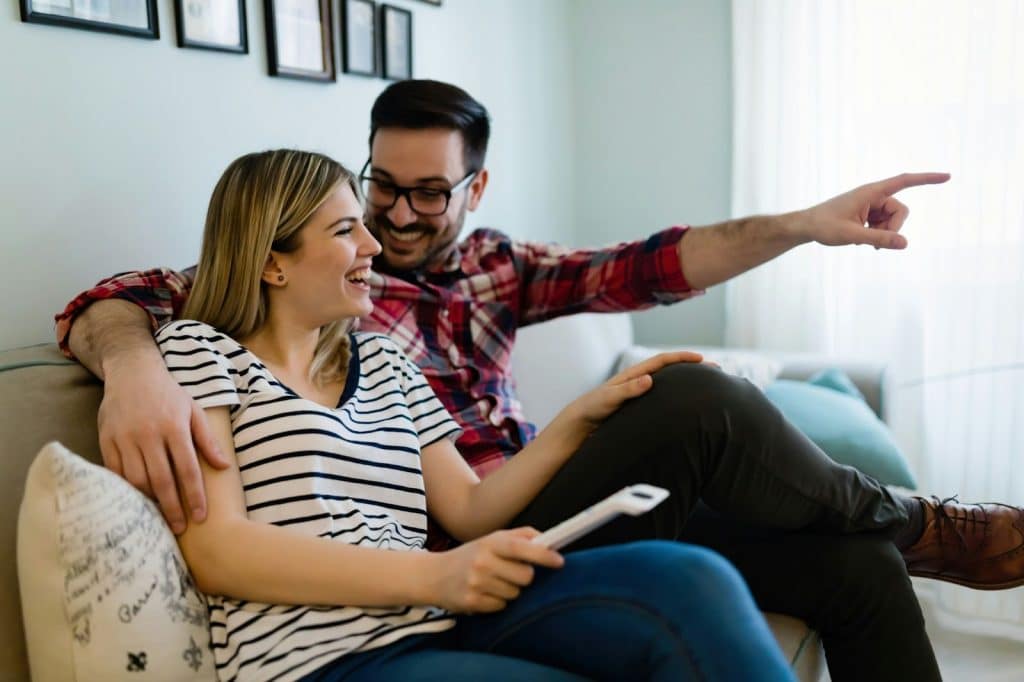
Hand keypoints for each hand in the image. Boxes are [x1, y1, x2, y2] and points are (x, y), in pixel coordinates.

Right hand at [99, 356, 228, 532]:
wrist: (132, 372)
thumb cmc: (169, 394)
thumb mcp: (194, 410)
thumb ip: (208, 439)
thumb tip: (224, 466)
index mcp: (174, 427)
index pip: (188, 469)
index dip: (194, 496)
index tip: (201, 517)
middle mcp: (149, 435)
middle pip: (162, 480)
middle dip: (172, 508)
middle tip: (180, 528)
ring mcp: (125, 438)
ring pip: (137, 479)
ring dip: (149, 502)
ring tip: (159, 518)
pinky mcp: (107, 440)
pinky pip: (115, 472)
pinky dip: (126, 489)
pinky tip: (136, 501)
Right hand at [428, 527, 563, 612]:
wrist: (434, 575)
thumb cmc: (471, 555)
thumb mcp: (492, 539)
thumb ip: (521, 536)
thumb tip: (548, 540)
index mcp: (490, 543)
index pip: (521, 548)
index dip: (543, 555)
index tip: (560, 561)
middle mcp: (482, 561)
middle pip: (525, 576)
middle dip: (524, 576)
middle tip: (510, 572)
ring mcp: (476, 583)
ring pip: (515, 593)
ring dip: (510, 589)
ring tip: (493, 582)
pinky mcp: (471, 602)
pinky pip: (501, 606)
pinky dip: (497, 601)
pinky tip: (484, 593)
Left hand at [566, 350, 704, 429]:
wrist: (580, 424)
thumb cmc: (593, 409)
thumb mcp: (610, 398)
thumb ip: (628, 390)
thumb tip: (650, 379)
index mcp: (634, 375)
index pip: (663, 361)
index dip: (683, 358)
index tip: (702, 359)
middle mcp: (639, 381)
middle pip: (671, 370)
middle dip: (692, 368)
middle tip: (716, 370)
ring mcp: (640, 394)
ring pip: (670, 385)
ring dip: (688, 383)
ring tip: (709, 388)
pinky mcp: (640, 407)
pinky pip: (664, 399)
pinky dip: (678, 399)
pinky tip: (689, 409)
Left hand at [796, 172, 949, 248]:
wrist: (806, 227)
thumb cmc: (824, 227)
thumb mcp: (852, 235)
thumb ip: (878, 239)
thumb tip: (905, 244)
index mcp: (871, 192)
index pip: (904, 181)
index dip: (926, 179)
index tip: (946, 177)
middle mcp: (873, 196)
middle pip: (900, 211)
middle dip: (893, 228)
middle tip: (871, 241)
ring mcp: (871, 205)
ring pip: (893, 221)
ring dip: (882, 233)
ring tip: (861, 239)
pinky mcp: (867, 214)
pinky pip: (883, 225)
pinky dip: (877, 234)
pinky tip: (860, 240)